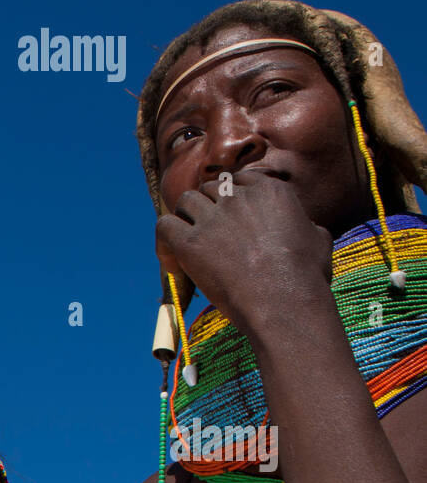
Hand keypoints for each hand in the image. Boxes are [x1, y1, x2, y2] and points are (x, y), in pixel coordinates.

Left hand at [156, 170, 332, 329]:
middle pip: (209, 189)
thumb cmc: (305, 277)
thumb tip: (306, 227)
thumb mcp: (318, 240)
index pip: (237, 180)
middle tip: (209, 237)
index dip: (229, 200)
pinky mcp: (191, 242)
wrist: (283, 302)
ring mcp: (213, 218)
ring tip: (190, 244)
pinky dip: (164, 239)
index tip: (229, 219)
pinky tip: (174, 259)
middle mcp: (238, 197)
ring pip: (186, 201)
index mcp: (270, 189)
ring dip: (186, 219)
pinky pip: (164, 226)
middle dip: (207, 209)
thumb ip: (306, 225)